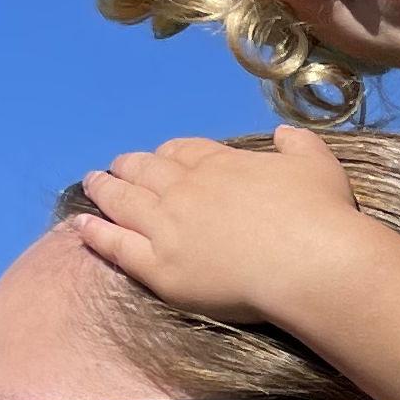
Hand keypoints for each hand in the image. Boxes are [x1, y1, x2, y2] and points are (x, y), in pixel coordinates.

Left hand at [74, 123, 367, 322]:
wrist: (309, 261)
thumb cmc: (320, 213)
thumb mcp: (316, 162)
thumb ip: (297, 143)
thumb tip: (283, 133)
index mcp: (220, 163)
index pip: (183, 151)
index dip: (167, 153)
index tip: (160, 156)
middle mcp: (185, 189)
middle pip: (146, 170)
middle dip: (129, 166)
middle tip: (116, 166)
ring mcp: (166, 227)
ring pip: (124, 201)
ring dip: (104, 189)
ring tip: (91, 184)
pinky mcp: (158, 267)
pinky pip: (115, 245)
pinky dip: (94, 233)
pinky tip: (79, 226)